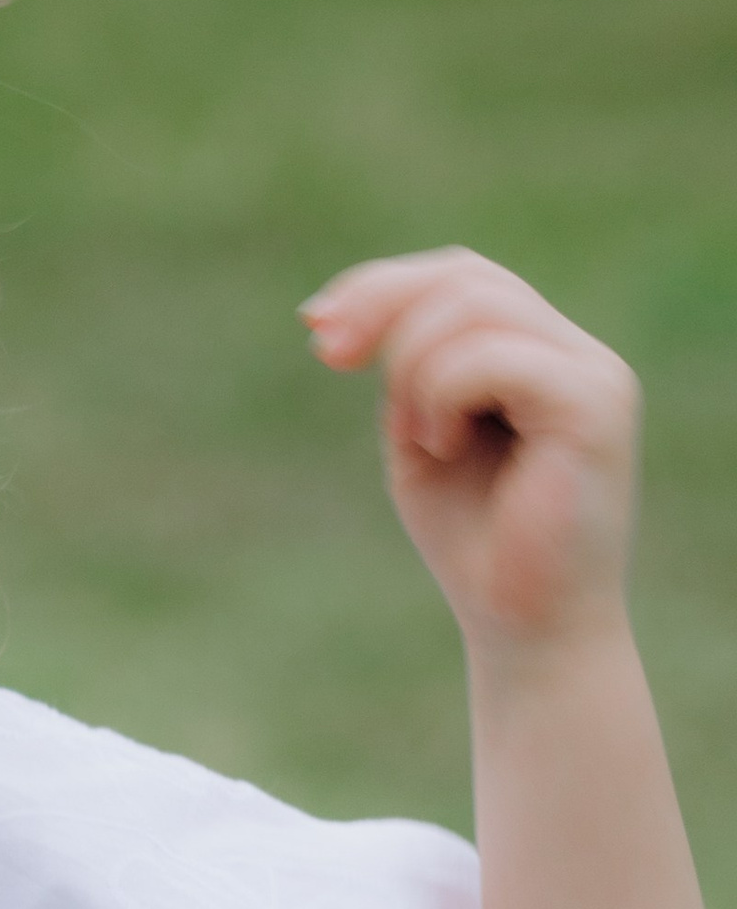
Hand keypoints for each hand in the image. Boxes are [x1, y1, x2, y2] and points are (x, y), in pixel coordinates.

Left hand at [300, 248, 640, 653]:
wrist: (529, 632)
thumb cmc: (476, 547)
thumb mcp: (421, 439)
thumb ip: (404, 372)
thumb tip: (332, 312)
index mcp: (542, 355)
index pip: (464, 278)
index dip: (384, 286)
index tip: (315, 326)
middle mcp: (578, 354)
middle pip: (467, 277)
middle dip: (381, 305)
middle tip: (325, 355)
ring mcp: (593, 374)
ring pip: (474, 307)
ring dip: (413, 368)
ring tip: (424, 439)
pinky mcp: (594, 406)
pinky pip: (491, 357)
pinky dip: (441, 394)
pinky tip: (443, 447)